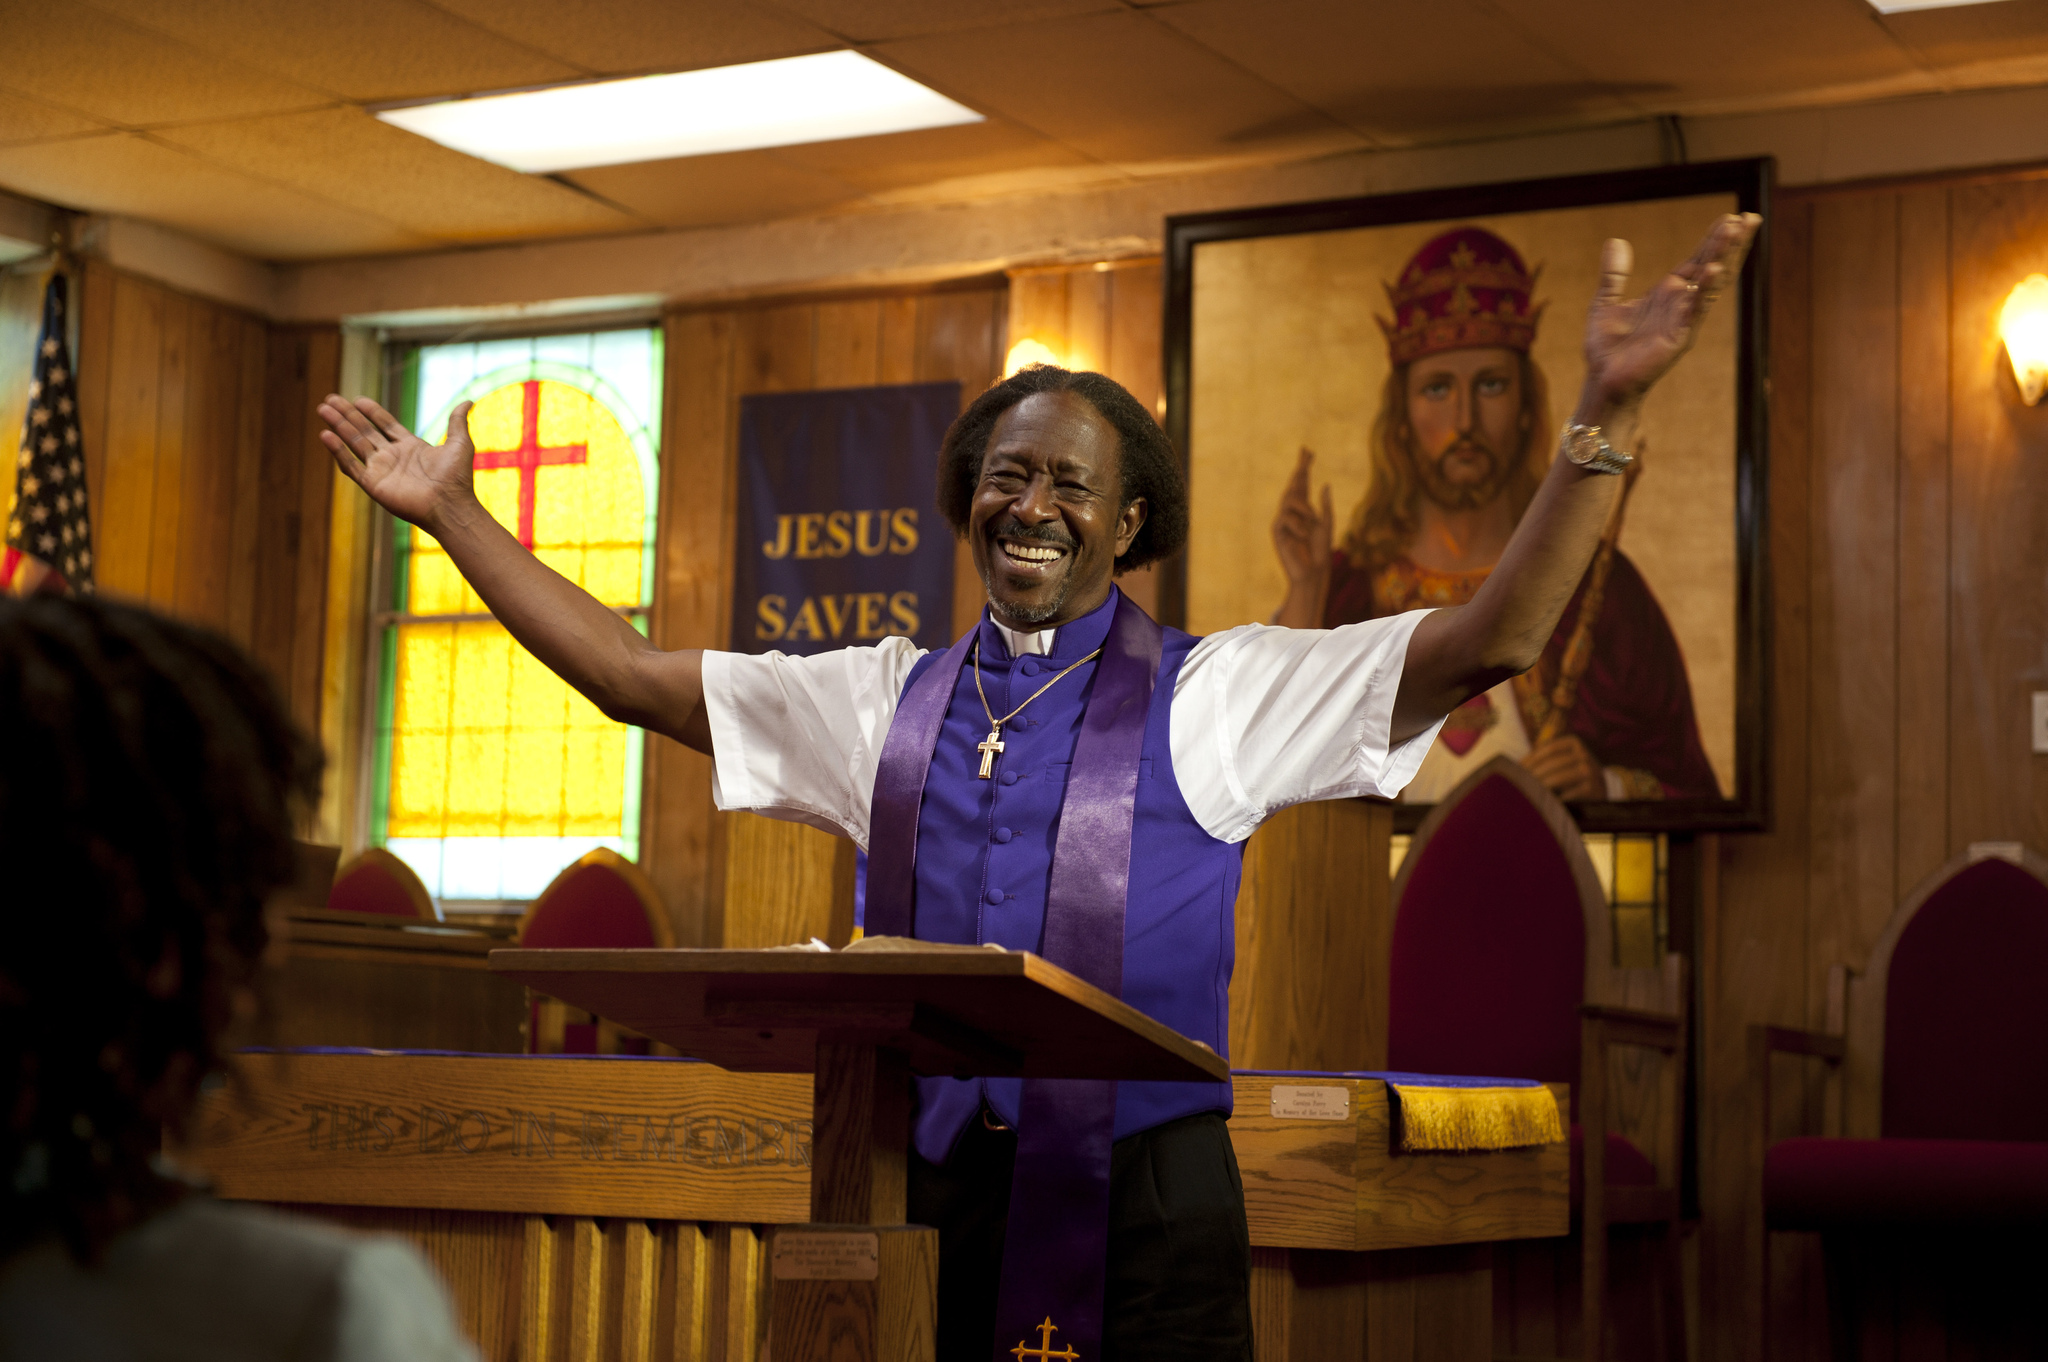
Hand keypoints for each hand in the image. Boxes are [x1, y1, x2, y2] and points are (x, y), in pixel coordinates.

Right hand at [317, 394, 478, 531]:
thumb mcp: (460, 443)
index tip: (357, 399)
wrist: (450, 505)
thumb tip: (470, 400)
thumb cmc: (457, 478)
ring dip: (338, 426)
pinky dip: (338, 451)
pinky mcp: (373, 485)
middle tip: (330, 399)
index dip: (372, 411)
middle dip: (347, 415)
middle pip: (365, 431)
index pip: (385, 424)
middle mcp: (393, 457)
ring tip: (323, 409)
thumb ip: (457, 421)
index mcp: (410, 447)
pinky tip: (326, 435)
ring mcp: (382, 470)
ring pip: (354, 444)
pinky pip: (351, 466)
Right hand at [1271, 447, 1333, 585]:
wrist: (1313, 572)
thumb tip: (1325, 485)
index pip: (1303, 484)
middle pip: (1294, 485)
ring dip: (1304, 508)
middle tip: (1307, 452)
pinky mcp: (1277, 532)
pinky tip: (1305, 534)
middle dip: (1301, 468)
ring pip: (1289, 500)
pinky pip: (1285, 518)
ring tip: (1313, 520)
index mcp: (1304, 510)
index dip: (1305, 467)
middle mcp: (1292, 512)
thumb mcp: (1327, 524)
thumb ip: (1325, 506)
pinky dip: (1298, 524)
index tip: (1308, 452)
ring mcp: (1283, 521)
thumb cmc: (1320, 551)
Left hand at [1523, 734, 1604, 800]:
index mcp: (1574, 742)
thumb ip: (1541, 760)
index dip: (1531, 759)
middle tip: (1518, 784)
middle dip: (1533, 774)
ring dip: (1542, 786)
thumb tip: (1510, 766)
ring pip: (1561, 777)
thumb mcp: (1559, 761)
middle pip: (1553, 763)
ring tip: (1528, 793)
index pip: (1549, 749)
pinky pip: (1571, 793)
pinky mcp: (1594, 788)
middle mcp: (1585, 754)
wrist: (1598, 790)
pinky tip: (1545, 803)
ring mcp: (1592, 771)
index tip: (1516, 770)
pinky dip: (1557, 799)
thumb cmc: (1569, 775)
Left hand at [1578, 212, 1760, 418]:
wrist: (1602, 380)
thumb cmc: (1607, 348)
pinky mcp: (1678, 337)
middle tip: (1750, 218)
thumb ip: (1613, 274)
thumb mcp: (1605, 302)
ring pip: (1710, 283)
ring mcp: (1683, 319)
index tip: (1733, 218)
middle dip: (1730, 243)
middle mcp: (1680, 304)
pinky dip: (1704, 290)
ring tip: (1737, 231)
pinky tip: (1713, 270)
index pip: (1697, 260)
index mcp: (1667, 293)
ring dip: (1724, 257)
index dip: (1714, 239)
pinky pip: (1694, 310)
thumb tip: (1615, 241)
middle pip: (1712, 266)